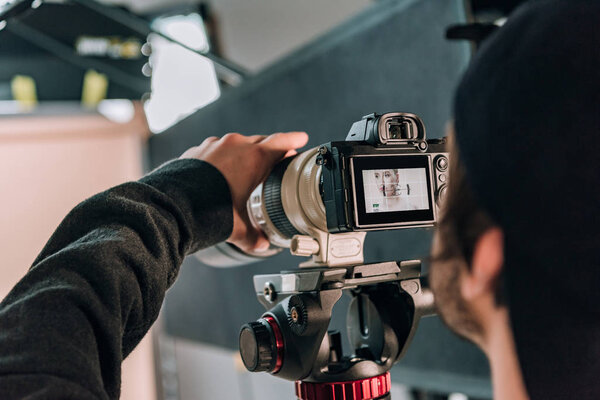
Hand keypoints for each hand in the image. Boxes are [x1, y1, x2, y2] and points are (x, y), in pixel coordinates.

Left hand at [180, 132, 308, 252]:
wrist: (173, 205)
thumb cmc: (209, 211)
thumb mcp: (238, 227)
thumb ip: (253, 236)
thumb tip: (261, 244)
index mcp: (254, 158)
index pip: (282, 142)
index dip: (294, 140)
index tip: (301, 139)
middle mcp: (235, 146)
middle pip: (260, 141)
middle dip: (270, 149)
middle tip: (277, 158)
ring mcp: (214, 146)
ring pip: (236, 145)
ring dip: (243, 154)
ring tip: (245, 170)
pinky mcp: (196, 151)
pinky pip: (215, 150)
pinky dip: (221, 159)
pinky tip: (218, 174)